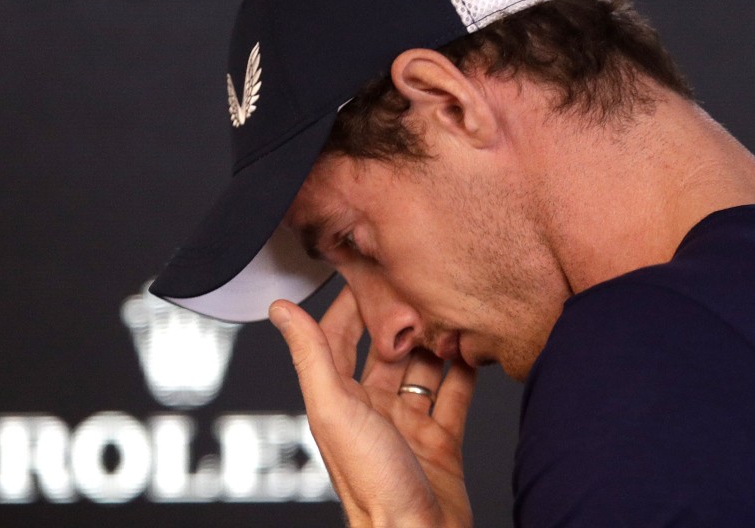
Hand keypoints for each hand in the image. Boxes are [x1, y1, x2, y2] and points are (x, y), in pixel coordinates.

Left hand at [269, 286, 476, 526]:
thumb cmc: (372, 485)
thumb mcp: (335, 409)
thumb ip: (312, 356)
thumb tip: (281, 310)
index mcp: (340, 400)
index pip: (340, 336)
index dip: (352, 303)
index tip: (367, 270)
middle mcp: (372, 409)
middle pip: (387, 350)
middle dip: (402, 318)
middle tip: (420, 284)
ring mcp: (408, 424)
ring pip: (423, 368)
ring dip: (436, 341)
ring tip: (451, 310)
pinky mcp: (441, 440)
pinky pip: (454, 395)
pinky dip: (465, 372)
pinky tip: (474, 347)